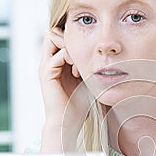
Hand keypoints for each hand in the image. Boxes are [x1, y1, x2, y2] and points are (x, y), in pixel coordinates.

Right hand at [39, 27, 88, 150]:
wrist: (68, 122)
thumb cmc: (80, 105)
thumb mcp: (88, 79)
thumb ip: (91, 66)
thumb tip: (109, 56)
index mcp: (57, 62)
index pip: (61, 35)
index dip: (74, 39)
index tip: (88, 54)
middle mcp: (49, 62)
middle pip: (54, 32)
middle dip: (70, 38)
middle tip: (83, 54)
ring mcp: (46, 67)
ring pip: (52, 37)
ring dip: (69, 45)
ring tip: (79, 63)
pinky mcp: (46, 74)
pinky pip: (57, 55)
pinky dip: (70, 58)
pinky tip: (78, 72)